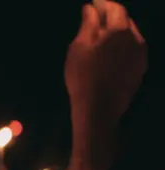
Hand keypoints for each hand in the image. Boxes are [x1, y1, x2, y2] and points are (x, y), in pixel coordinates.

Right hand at [65, 2, 145, 149]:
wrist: (99, 108)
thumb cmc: (83, 76)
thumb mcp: (79, 47)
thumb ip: (87, 25)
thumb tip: (90, 9)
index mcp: (120, 30)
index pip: (115, 8)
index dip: (103, 4)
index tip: (93, 3)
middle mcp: (136, 39)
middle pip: (125, 21)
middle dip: (112, 16)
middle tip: (96, 17)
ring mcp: (140, 55)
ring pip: (131, 36)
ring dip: (118, 32)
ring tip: (103, 36)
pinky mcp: (140, 70)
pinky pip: (133, 50)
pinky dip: (123, 46)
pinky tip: (111, 54)